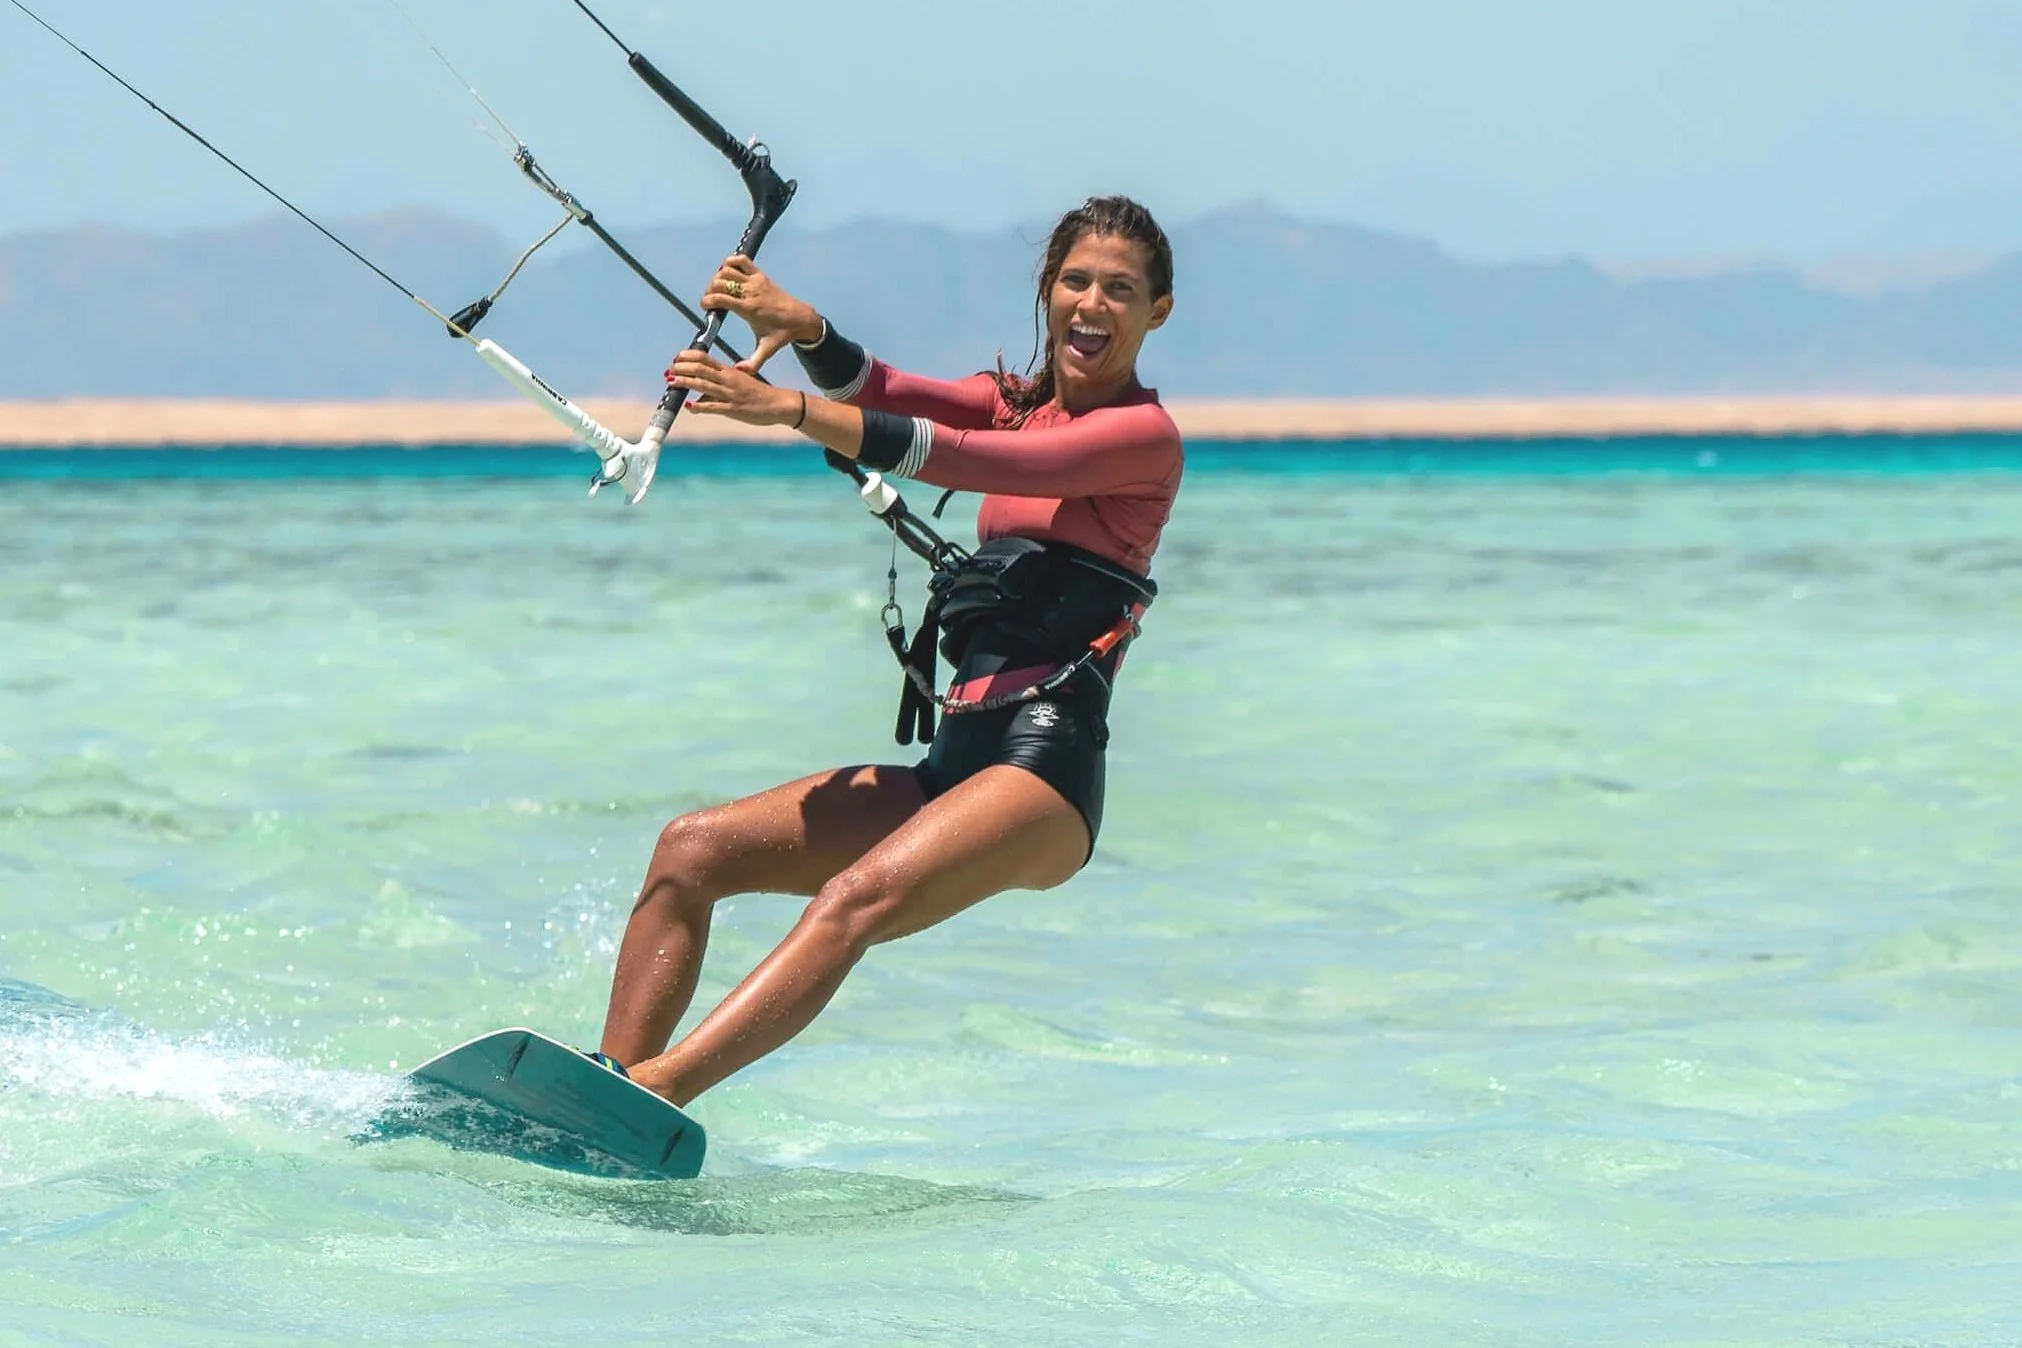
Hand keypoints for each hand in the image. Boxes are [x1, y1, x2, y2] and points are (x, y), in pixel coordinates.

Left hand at [666, 350, 802, 425]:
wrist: (779, 404)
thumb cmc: (758, 394)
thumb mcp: (739, 384)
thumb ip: (719, 386)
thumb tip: (699, 396)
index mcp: (729, 371)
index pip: (705, 357)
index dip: (688, 356)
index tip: (676, 358)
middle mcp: (728, 379)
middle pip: (701, 368)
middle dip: (682, 368)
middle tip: (669, 369)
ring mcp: (730, 394)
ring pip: (703, 385)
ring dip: (685, 382)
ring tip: (671, 381)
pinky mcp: (733, 409)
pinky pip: (713, 407)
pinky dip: (699, 406)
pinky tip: (688, 406)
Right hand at [701, 256, 821, 372]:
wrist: (801, 319)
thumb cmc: (781, 335)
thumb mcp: (766, 350)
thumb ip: (753, 363)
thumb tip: (739, 371)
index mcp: (749, 309)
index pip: (721, 298)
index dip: (707, 301)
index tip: (705, 308)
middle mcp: (751, 292)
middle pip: (720, 281)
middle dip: (710, 289)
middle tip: (711, 299)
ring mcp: (756, 281)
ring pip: (728, 269)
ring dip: (718, 277)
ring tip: (718, 289)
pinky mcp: (761, 275)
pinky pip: (743, 261)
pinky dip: (731, 262)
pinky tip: (728, 273)